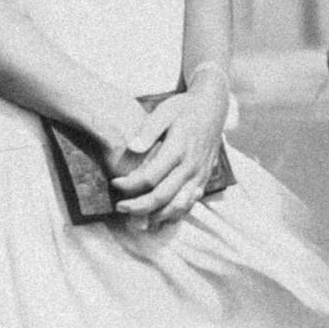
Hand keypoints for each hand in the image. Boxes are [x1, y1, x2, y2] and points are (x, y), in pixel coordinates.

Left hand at [109, 69, 231, 226]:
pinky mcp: (204, 179)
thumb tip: (132, 147)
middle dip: (138, 206)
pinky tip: (159, 217)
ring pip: (177, 206)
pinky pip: (190, 203)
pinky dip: (174, 214)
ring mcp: (199, 175)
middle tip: (120, 207)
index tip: (115, 182)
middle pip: (162, 196)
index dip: (130, 184)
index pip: (150, 177)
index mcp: (178, 149)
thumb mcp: (165, 111)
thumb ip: (148, 130)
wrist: (213, 107)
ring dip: (156, 216)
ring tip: (137, 220)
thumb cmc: (184, 108)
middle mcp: (190, 166)